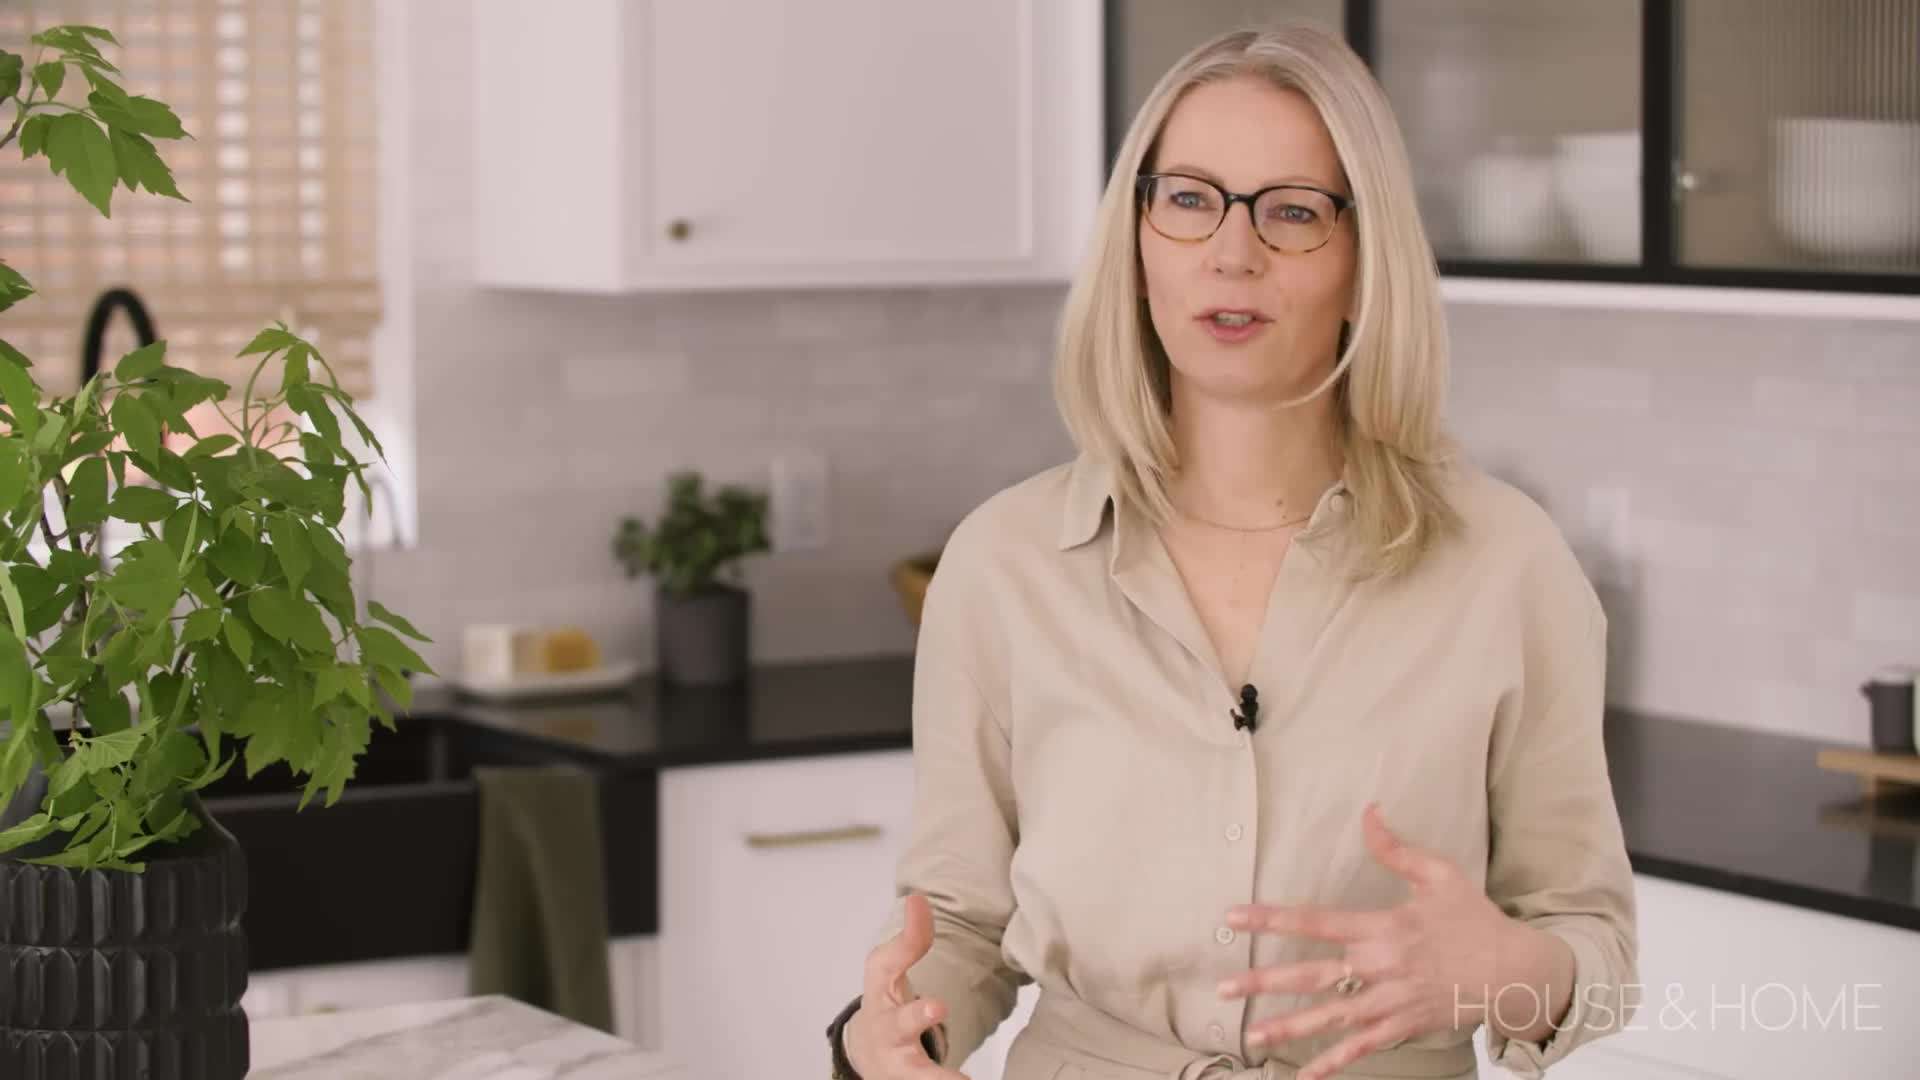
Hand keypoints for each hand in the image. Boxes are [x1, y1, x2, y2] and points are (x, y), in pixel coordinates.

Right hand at [844, 892, 963, 1078]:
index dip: (906, 940)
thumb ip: (910, 940)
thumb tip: (919, 899)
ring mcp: (900, 1064)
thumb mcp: (888, 971)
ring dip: (938, 1076)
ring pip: (918, 1073)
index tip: (918, 908)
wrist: (868, 1055)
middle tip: (937, 1006)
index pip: (887, 963)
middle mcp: (887, 1030)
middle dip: (917, 1015)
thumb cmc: (884, 1006)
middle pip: (900, 1024)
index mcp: (880, 994)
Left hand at [1217, 803, 1517, 1079]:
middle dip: (1265, 982)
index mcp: (1384, 928)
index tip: (1234, 917)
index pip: (1316, 922)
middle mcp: (1381, 967)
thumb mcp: (1439, 875)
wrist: (1515, 972)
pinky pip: (1362, 1048)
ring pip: (1331, 1018)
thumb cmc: (1474, 919)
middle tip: (1224, 987)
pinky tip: (1305, 1075)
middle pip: (1313, 976)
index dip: (1272, 919)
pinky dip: (1333, 1062)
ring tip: (1250, 1036)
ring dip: (1290, 1029)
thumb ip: (1396, 849)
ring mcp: (1391, 1002)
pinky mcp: (1403, 1027)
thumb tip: (1368, 812)